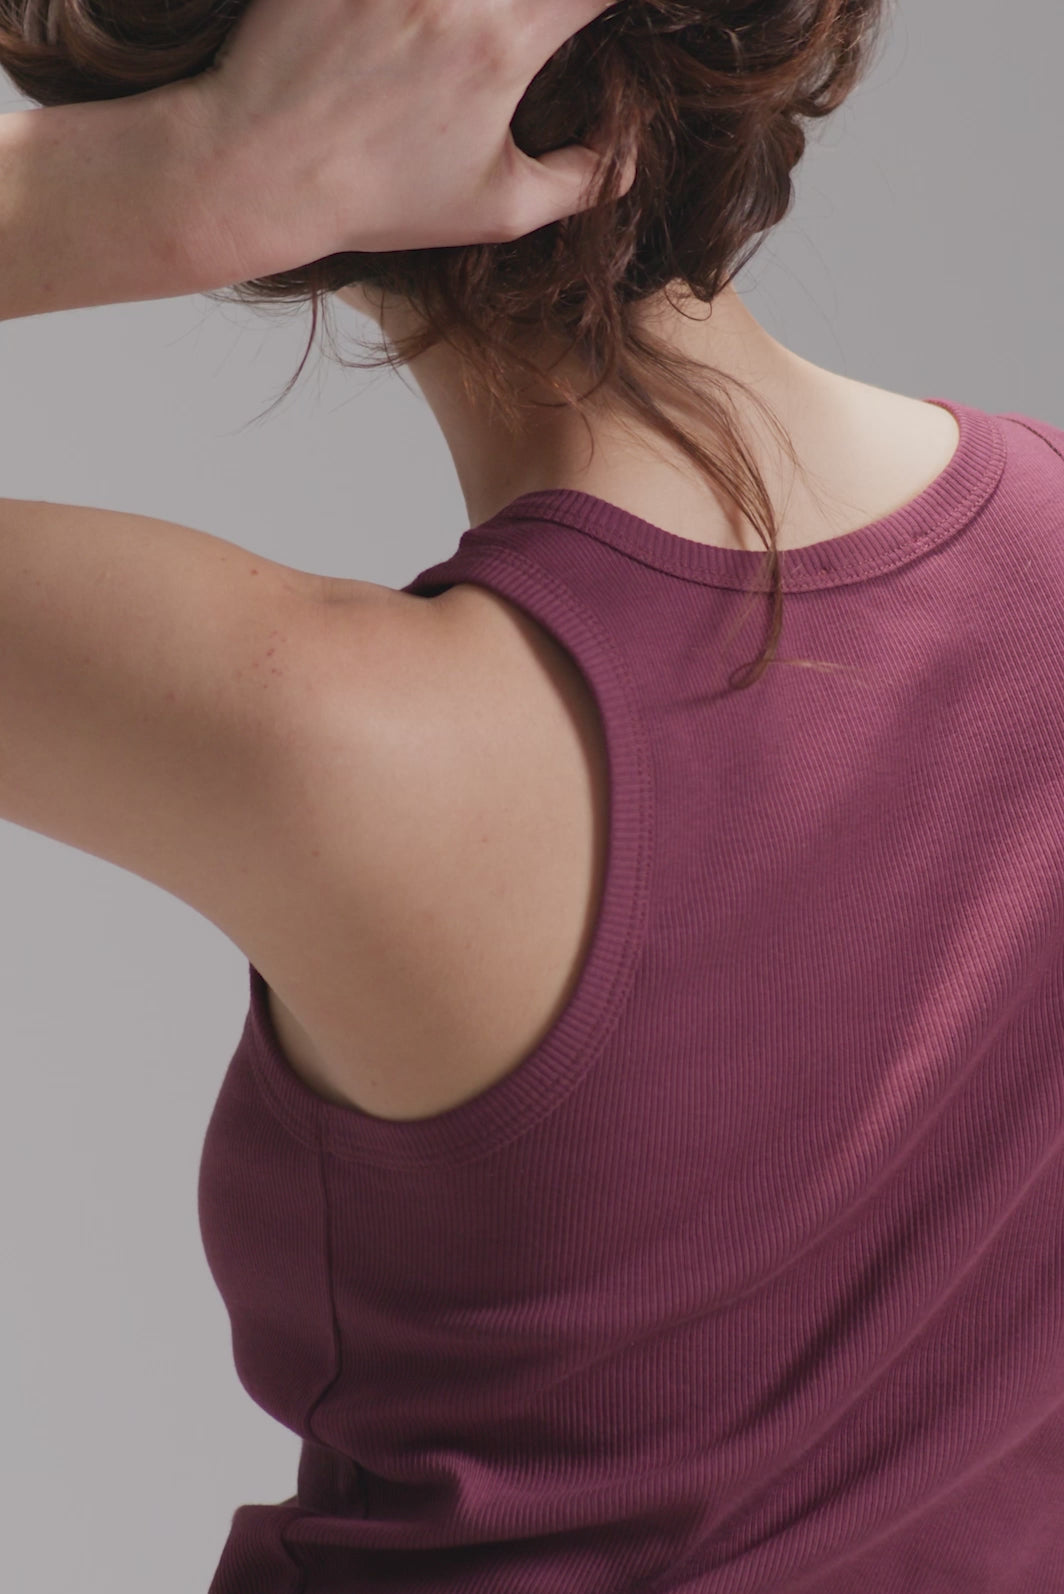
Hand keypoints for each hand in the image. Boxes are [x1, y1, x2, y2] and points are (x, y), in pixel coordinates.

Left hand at [181, 0, 635, 278]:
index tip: (602, 14)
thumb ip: (583, 180)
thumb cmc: (377, 197)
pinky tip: (420, 11)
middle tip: (539, 18)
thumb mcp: (496, 210)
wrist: (255, 168)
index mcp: (503, 44)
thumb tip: (633, 146)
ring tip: (468, 22)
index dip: (611, 0)